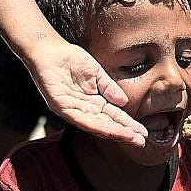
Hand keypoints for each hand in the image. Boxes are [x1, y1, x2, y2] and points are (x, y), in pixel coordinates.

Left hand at [25, 38, 147, 146]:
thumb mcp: (96, 73)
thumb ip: (109, 88)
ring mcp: (71, 109)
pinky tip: (107, 129)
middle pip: (105, 124)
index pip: (112, 116)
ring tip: (128, 136)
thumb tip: (124, 102)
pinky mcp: (60, 105)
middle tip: (140, 141)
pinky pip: (79, 118)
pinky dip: (94, 124)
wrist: (48, 49)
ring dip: (112, 132)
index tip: (142, 132)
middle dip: (123, 133)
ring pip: (94, 125)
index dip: (127, 124)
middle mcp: (82, 109)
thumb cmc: (70, 59)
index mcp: (92, 101)